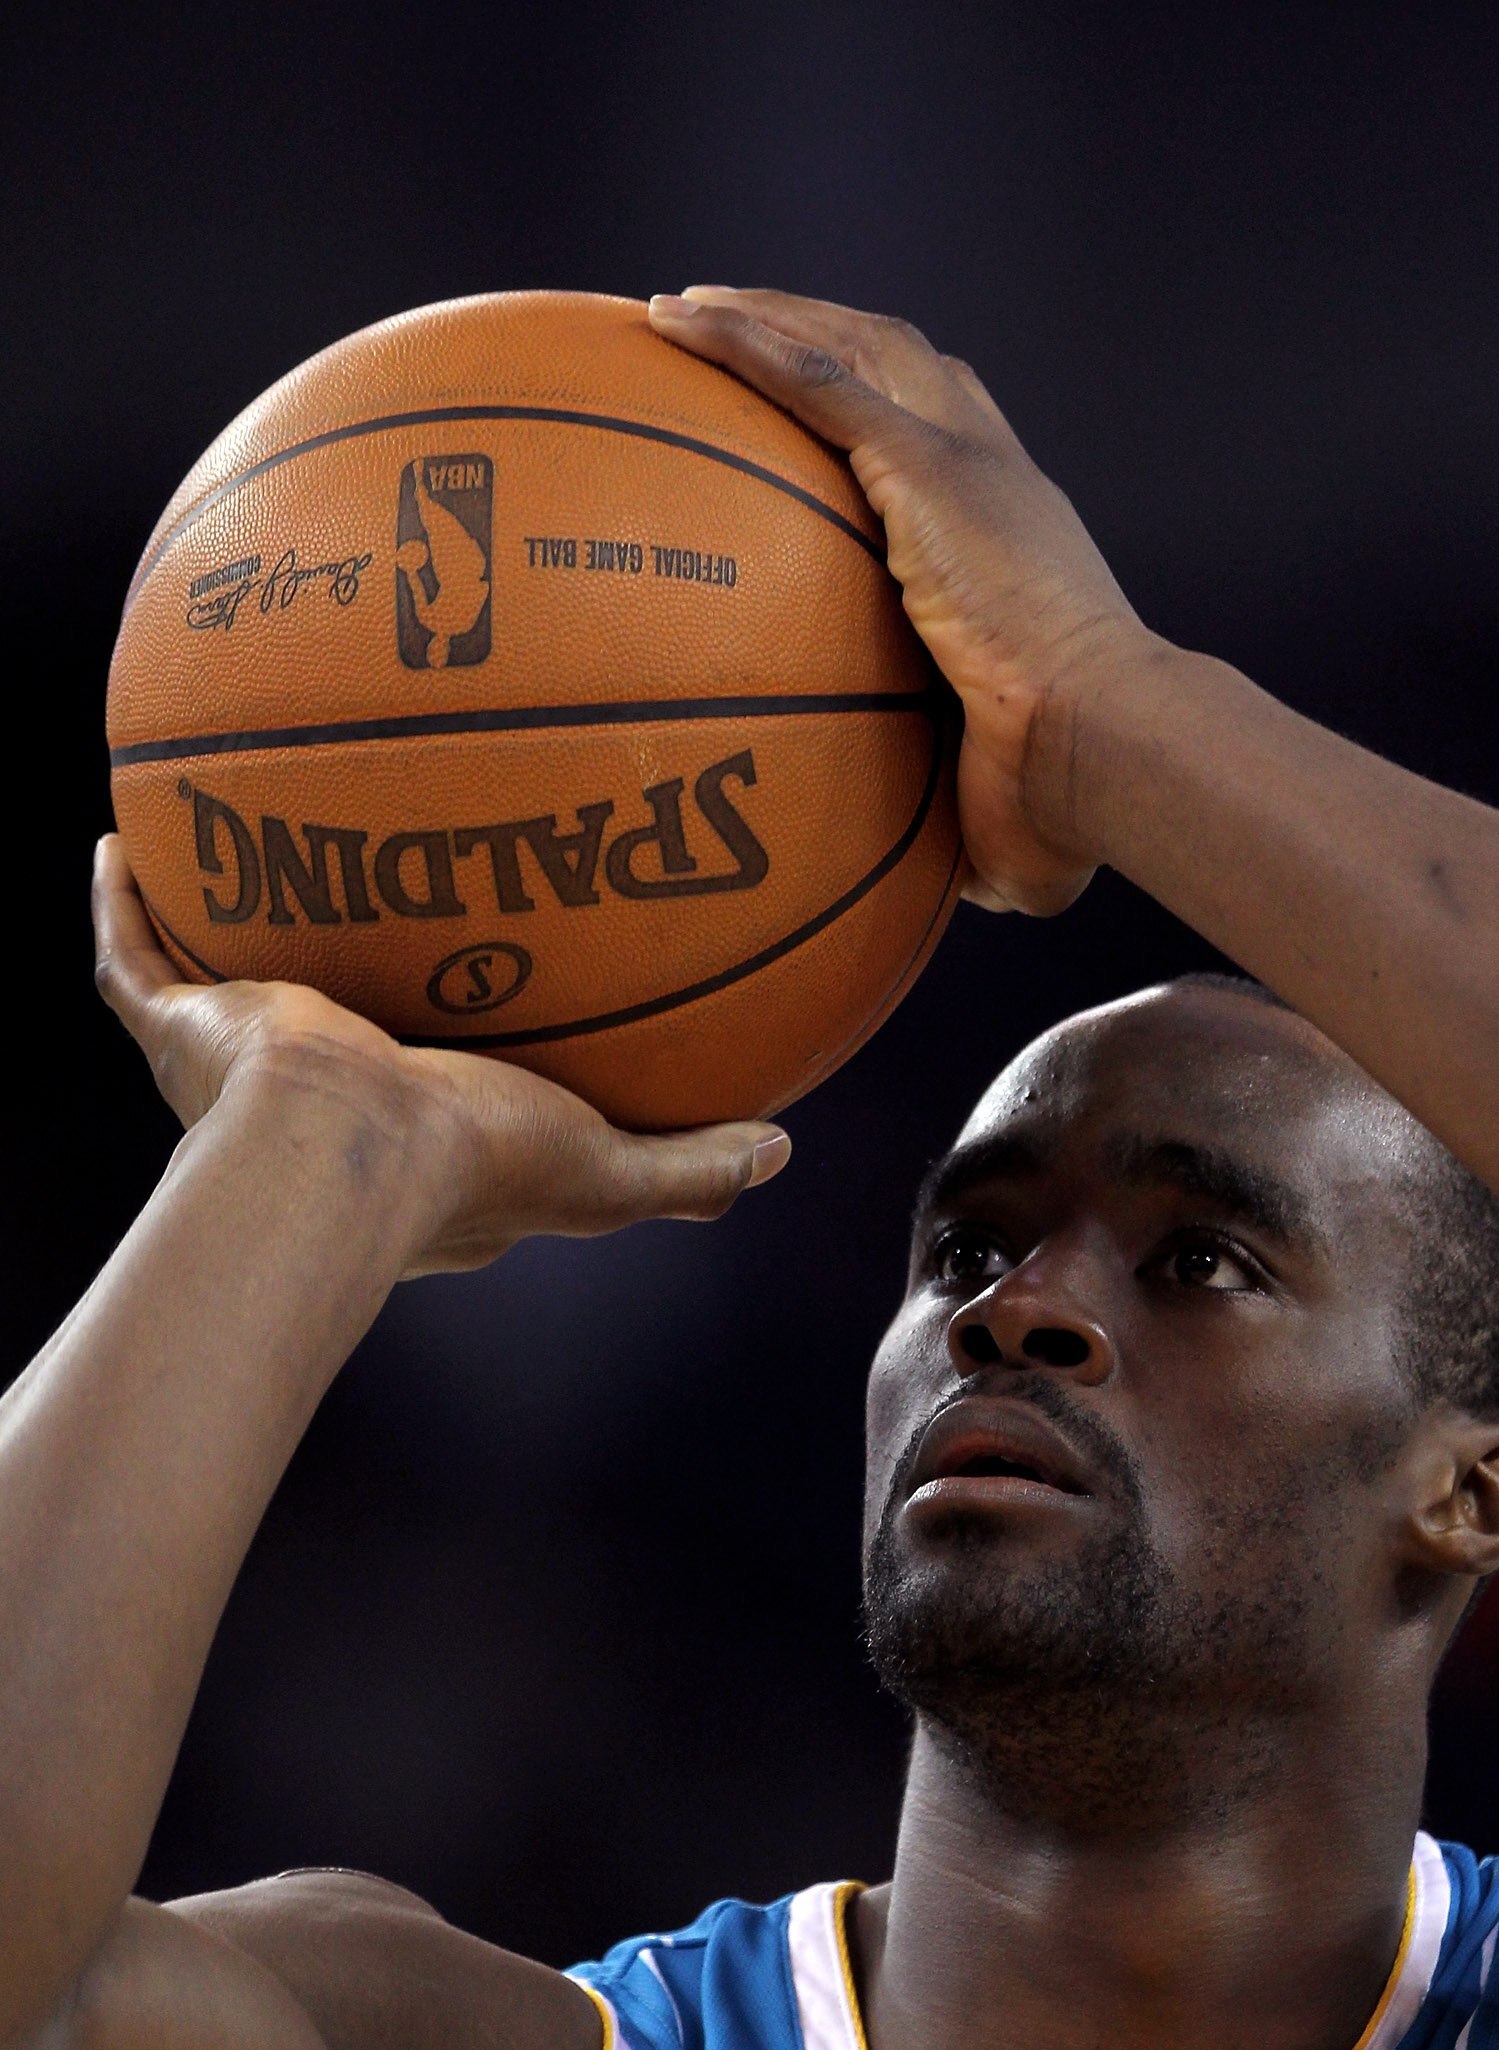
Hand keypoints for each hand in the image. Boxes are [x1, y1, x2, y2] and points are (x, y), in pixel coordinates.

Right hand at [91, 838, 788, 1274]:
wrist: (342, 1148)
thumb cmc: (470, 1165)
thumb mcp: (608, 1170)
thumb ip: (690, 1166)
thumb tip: (781, 1153)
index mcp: (414, 1143)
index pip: (437, 1091)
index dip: (462, 1050)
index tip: (492, 991)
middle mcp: (323, 1099)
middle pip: (332, 1019)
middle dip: (343, 974)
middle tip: (370, 895)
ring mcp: (243, 1068)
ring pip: (224, 984)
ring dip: (228, 922)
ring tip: (244, 844)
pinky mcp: (183, 1032)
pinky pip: (133, 958)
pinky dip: (122, 903)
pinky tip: (124, 836)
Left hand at [649, 287, 1153, 917]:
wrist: (1096, 745)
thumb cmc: (1064, 795)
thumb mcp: (996, 800)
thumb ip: (956, 809)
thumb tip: (925, 878)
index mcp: (1016, 535)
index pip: (952, 439)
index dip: (889, 407)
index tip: (825, 410)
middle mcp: (995, 474)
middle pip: (898, 362)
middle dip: (817, 331)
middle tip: (735, 332)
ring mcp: (962, 459)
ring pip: (850, 347)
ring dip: (767, 317)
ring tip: (682, 310)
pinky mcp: (927, 464)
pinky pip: (813, 379)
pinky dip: (746, 342)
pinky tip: (676, 323)